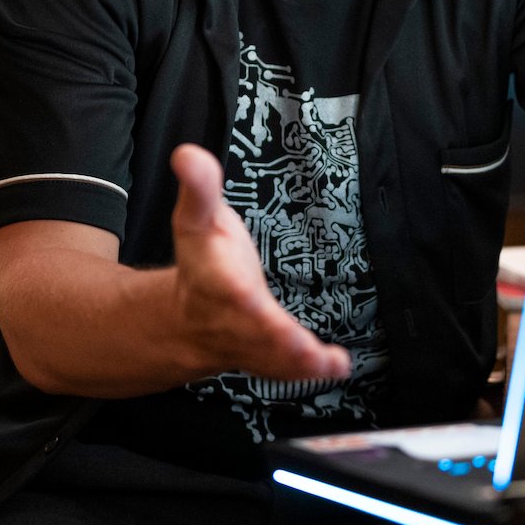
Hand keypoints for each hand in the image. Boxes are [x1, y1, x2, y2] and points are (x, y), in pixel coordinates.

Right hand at [169, 143, 350, 382]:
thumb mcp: (197, 219)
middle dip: (276, 340)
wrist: (189, 318)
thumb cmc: (203, 261)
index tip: (247, 295)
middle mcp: (230, 319)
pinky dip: (312, 371)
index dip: (236, 294)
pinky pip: (288, 370)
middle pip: (252, 332)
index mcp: (214, 281)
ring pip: (272, 359)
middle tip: (304, 347)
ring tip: (328, 363)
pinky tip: (337, 367)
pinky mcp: (269, 359)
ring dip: (298, 362)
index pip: (225, 288)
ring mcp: (249, 344)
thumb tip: (188, 153)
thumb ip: (199, 188)